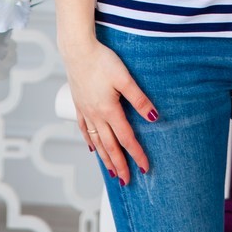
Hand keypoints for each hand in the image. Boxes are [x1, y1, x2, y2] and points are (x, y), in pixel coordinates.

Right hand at [63, 38, 158, 185]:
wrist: (76, 50)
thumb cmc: (101, 61)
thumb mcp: (125, 79)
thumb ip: (139, 99)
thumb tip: (154, 118)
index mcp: (109, 110)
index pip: (126, 138)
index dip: (136, 154)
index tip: (145, 167)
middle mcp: (96, 115)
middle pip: (110, 146)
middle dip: (119, 164)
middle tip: (127, 180)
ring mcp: (85, 111)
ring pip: (96, 141)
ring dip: (104, 158)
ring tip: (111, 172)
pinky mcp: (79, 104)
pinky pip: (84, 129)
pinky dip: (89, 141)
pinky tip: (92, 148)